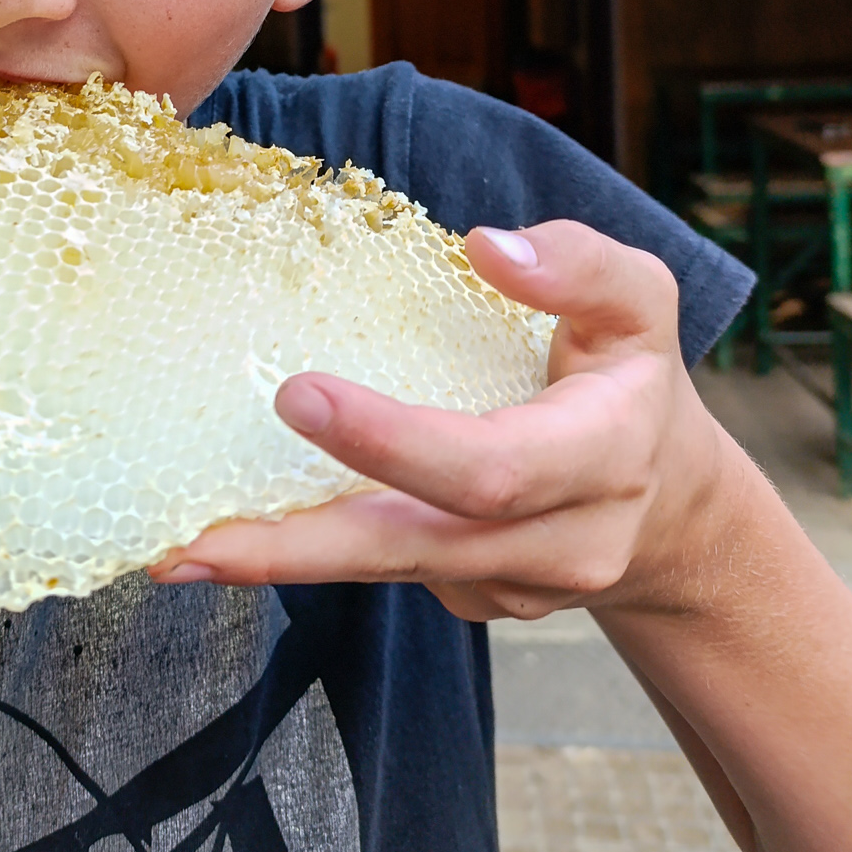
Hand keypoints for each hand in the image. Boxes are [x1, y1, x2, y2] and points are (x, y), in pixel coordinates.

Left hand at [150, 220, 738, 621]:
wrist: (674, 509)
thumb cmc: (634, 379)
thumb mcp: (640, 301)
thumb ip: (578, 265)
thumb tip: (483, 245)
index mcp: (603, 455)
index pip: (489, 466)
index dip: (392, 442)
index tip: (298, 393)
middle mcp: (564, 541)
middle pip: (418, 548)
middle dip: (302, 544)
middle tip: (195, 535)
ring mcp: (518, 589)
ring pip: (391, 573)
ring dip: (283, 564)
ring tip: (177, 553)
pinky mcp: (480, 605)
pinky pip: (394, 576)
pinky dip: (318, 554)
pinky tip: (244, 534)